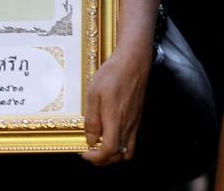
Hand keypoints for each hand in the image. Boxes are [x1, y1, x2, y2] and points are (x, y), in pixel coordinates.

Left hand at [82, 39, 151, 164]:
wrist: (133, 63)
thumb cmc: (112, 75)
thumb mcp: (94, 93)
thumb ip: (92, 119)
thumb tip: (91, 139)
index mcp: (115, 120)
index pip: (110, 150)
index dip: (97, 157)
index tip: (85, 153)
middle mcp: (128, 125)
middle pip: (119, 155)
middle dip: (103, 160)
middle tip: (90, 153)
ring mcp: (134, 123)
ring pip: (128, 151)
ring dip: (114, 155)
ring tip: (99, 147)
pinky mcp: (137, 118)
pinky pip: (132, 141)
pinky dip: (121, 146)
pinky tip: (110, 135)